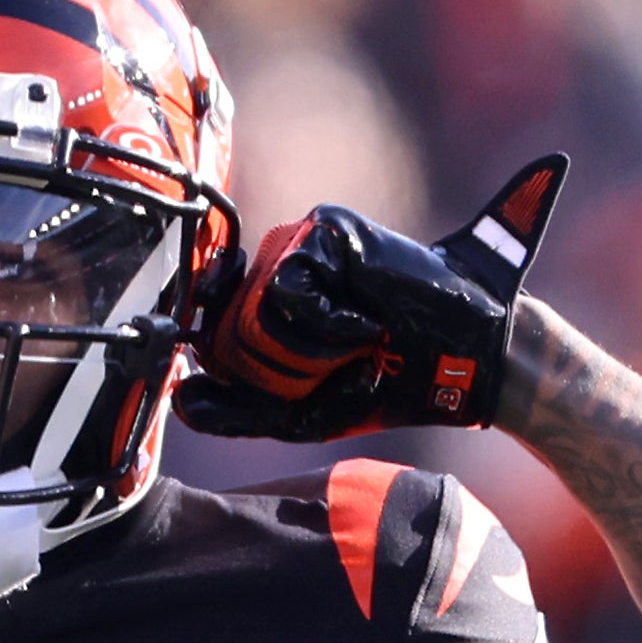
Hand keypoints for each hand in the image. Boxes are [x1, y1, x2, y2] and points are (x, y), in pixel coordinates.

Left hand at [178, 156, 566, 442]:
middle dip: (281, 373)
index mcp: (262, 300)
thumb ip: (238, 409)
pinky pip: (287, 292)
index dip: (237, 370)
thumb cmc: (382, 385)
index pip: (211, 336)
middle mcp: (275, 263)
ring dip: (307, 351)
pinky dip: (328, 325)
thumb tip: (180, 396)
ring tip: (353, 346)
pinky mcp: (326, 229)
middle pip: (227, 332)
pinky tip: (365, 324)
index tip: (288, 385)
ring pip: (253, 313)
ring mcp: (299, 241)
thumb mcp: (298, 412)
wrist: (461, 366)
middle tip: (337, 368)